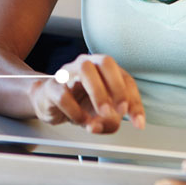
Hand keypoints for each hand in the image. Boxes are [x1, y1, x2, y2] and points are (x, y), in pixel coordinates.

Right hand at [28, 54, 144, 133]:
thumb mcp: (100, 114)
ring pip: (85, 68)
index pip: (125, 77)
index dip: (134, 100)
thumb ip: (110, 120)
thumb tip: (107, 123)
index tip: (137, 121)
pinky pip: (63, 94)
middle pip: (105, 62)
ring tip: (101, 114)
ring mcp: (68, 72)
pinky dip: (75, 111)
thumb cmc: (77, 103)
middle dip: (117, 87)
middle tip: (120, 111)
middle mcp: (87, 64)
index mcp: (103, 69)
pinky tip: (80, 121)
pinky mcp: (52, 86)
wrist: (48, 102)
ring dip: (98, 93)